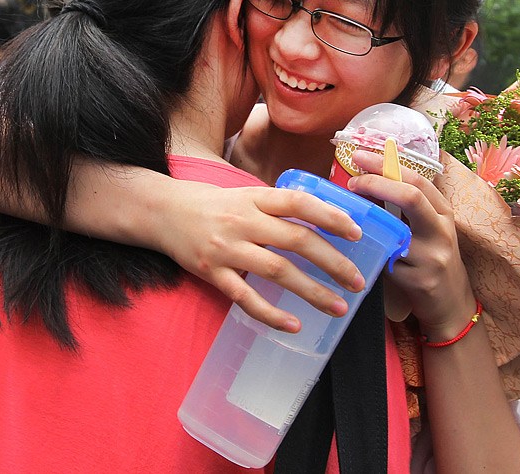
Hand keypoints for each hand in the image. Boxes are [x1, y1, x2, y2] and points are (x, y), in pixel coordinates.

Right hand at [158, 183, 365, 332]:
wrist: (162, 212)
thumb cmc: (211, 204)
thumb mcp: (244, 194)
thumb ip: (276, 207)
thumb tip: (322, 222)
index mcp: (254, 198)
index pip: (298, 203)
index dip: (329, 216)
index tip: (356, 233)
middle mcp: (242, 221)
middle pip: (295, 240)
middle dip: (332, 262)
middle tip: (358, 281)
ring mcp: (226, 248)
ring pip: (277, 271)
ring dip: (312, 291)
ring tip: (338, 306)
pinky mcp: (211, 273)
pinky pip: (245, 298)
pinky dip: (271, 313)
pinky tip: (293, 325)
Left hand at [347, 150, 475, 339]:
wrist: (452, 305)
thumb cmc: (433, 258)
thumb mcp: (428, 228)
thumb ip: (407, 206)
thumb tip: (369, 177)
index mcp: (442, 212)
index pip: (416, 179)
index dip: (385, 165)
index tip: (359, 157)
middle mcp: (442, 230)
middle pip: (411, 197)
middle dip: (375, 183)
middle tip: (351, 181)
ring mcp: (433, 256)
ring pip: (395, 230)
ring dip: (368, 221)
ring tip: (349, 215)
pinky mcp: (420, 280)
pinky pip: (386, 261)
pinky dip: (372, 253)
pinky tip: (360, 250)